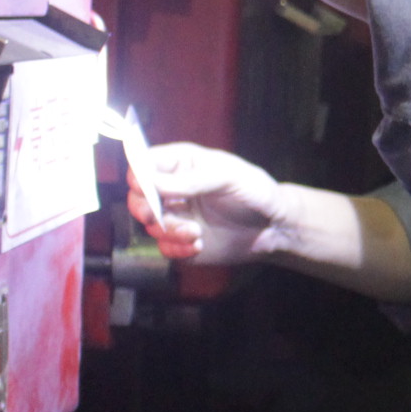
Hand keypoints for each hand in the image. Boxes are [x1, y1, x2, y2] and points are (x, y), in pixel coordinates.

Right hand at [128, 142, 287, 264]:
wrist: (273, 226)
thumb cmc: (254, 190)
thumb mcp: (227, 177)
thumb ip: (190, 180)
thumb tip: (151, 182)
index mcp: (181, 163)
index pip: (144, 163)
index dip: (138, 174)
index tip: (143, 186)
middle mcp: (172, 188)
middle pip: (137, 196)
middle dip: (143, 207)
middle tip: (155, 215)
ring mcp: (175, 215)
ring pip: (150, 224)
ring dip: (168, 230)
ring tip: (196, 233)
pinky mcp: (181, 240)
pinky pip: (164, 247)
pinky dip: (177, 248)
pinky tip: (198, 245)